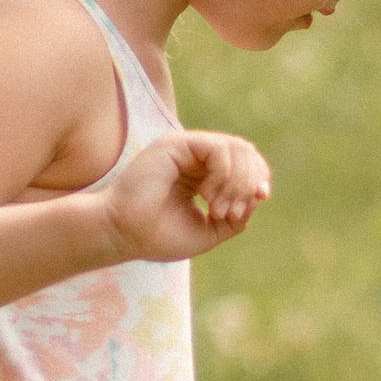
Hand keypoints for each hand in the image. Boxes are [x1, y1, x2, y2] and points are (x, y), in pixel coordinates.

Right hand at [98, 128, 270, 267]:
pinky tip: (208, 196)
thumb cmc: (157, 236)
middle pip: (246, 153)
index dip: (258, 179)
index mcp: (202, 175)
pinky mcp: (177, 144)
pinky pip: (219, 149)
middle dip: (249, 183)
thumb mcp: (208, 231)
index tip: (258, 200)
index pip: (245, 165)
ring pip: (237, 148)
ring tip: (217, 208)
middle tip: (230, 212)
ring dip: (237, 182)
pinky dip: (224, 174)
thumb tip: (258, 196)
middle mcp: (195, 157)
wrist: (122, 234)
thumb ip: (236, 217)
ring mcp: (186, 148)